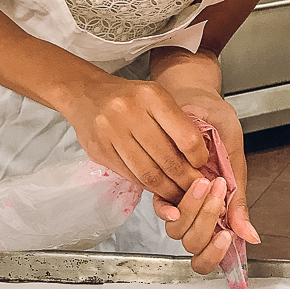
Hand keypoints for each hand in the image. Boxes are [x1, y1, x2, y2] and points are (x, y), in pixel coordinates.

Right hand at [64, 73, 208, 204]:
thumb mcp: (157, 98)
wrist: (87, 94)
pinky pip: (130, 176)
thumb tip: (199, 160)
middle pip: (167, 160)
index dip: (198, 158)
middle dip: (185, 180)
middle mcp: (130, 112)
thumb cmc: (129, 98)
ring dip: (167, 190)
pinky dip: (147, 187)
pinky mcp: (99, 150)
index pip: (186, 137)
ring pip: (148, 174)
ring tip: (178, 194)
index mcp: (152, 96)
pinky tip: (156, 187)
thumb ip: (177, 124)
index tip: (202, 165)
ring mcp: (111, 132)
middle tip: (195, 189)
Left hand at [153, 92, 259, 273]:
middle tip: (219, 193)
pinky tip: (176, 196)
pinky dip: (167, 205)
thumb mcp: (235, 156)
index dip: (215, 253)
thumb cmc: (217, 122)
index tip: (226, 237)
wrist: (193, 97)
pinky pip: (160, 205)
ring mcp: (179, 197)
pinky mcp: (161, 183)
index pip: (212, 249)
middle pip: (193, 241)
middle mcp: (197, 206)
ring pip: (177, 228)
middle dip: (206, 221)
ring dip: (192, 210)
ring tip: (206, 182)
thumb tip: (250, 235)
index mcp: (219, 205)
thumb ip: (239, 198)